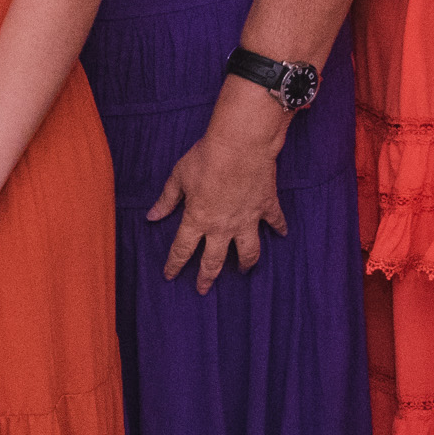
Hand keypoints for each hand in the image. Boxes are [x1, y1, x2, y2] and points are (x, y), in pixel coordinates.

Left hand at [148, 106, 289, 293]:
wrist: (241, 145)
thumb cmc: (206, 158)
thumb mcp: (179, 177)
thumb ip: (166, 200)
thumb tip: (151, 216)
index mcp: (198, 220)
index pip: (182, 250)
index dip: (174, 265)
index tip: (169, 276)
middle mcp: (223, 226)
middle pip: (214, 260)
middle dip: (207, 277)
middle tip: (203, 289)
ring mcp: (247, 219)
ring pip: (248, 251)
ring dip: (245, 263)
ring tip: (242, 270)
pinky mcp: (266, 207)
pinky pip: (275, 222)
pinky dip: (279, 229)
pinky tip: (281, 235)